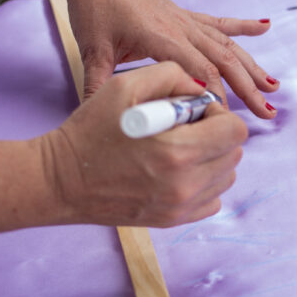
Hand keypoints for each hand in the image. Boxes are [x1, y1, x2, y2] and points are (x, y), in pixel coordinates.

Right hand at [41, 62, 247, 227]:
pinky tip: (176, 170)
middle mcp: (185, 184)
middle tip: (184, 128)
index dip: (218, 114)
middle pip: (234, 153)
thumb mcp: (125, 86)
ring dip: (212, 158)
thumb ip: (172, 75)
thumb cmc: (90, 131)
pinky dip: (203, 182)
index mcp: (178, 150)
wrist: (61, 180)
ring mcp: (181, 206)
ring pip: (226, 176)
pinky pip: (213, 199)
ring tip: (179, 148)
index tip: (194, 112)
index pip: (235, 131)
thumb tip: (203, 89)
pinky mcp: (175, 220)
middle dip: (216, 135)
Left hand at [60, 0, 279, 116]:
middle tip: (268, 113)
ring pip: (228, 46)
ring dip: (252, 67)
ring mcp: (186, 20)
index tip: (227, 120)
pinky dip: (244, 26)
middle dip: (249, 89)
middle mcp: (181, 28)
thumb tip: (96, 115)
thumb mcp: (93, 49)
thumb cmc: (93, 4)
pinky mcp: (184, 15)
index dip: (217, 97)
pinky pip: (219, 23)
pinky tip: (265, 27)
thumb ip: (98, 84)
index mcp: (162, 37)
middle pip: (224, 62)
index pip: (200, 72)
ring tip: (274, 87)